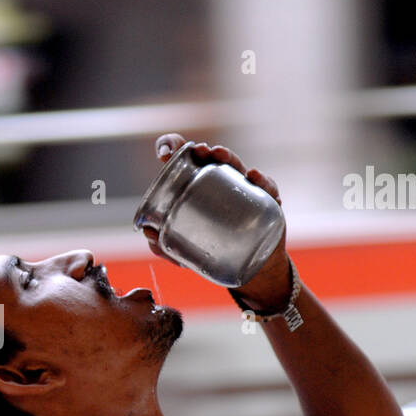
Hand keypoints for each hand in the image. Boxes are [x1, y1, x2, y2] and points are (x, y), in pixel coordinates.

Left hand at [144, 134, 290, 307]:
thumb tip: (148, 232)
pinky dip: (262, 181)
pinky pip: (267, 189)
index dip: (172, 147)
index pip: (184, 158)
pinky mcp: (266, 204)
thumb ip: (162, 244)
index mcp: (197, 185)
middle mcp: (221, 182)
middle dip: (206, 152)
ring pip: (238, 168)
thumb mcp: (182, 248)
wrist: (250, 267)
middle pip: (214, 159)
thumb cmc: (214, 247)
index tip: (164, 154)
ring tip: (219, 155)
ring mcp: (244, 191)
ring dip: (229, 157)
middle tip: (199, 151)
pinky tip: (254, 176)